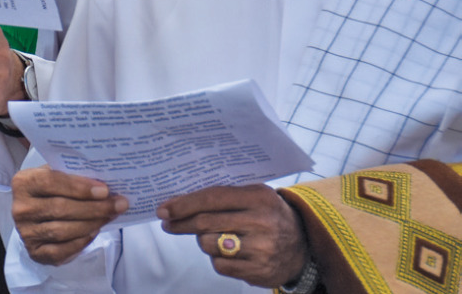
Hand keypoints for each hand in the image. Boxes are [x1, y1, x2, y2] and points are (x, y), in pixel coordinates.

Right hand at [12, 166, 127, 264]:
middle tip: (118, 204)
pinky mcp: (35, 252)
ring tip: (110, 216)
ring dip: (92, 223)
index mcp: (23, 183)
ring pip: (63, 230)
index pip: (51, 182)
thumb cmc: (52, 191)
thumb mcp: (56, 176)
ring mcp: (26, 232)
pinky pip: (62, 250)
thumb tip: (104, 184)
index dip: (79, 187)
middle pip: (60, 208)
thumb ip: (73, 176)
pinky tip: (95, 231)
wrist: (37, 215)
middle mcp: (20, 208)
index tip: (104, 190)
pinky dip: (82, 241)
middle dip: (94, 207)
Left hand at [159, 184, 308, 287]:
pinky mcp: (260, 271)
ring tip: (215, 237)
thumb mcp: (252, 196)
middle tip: (168, 224)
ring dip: (203, 241)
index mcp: (258, 197)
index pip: (211, 199)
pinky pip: (220, 265)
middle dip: (181, 223)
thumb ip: (221, 197)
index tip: (163, 209)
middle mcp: (262, 222)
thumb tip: (177, 203)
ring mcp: (262, 249)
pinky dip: (217, 259)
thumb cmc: (267, 215)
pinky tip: (229, 253)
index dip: (183, 205)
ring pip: (209, 245)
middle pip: (205, 223)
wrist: (304, 246)